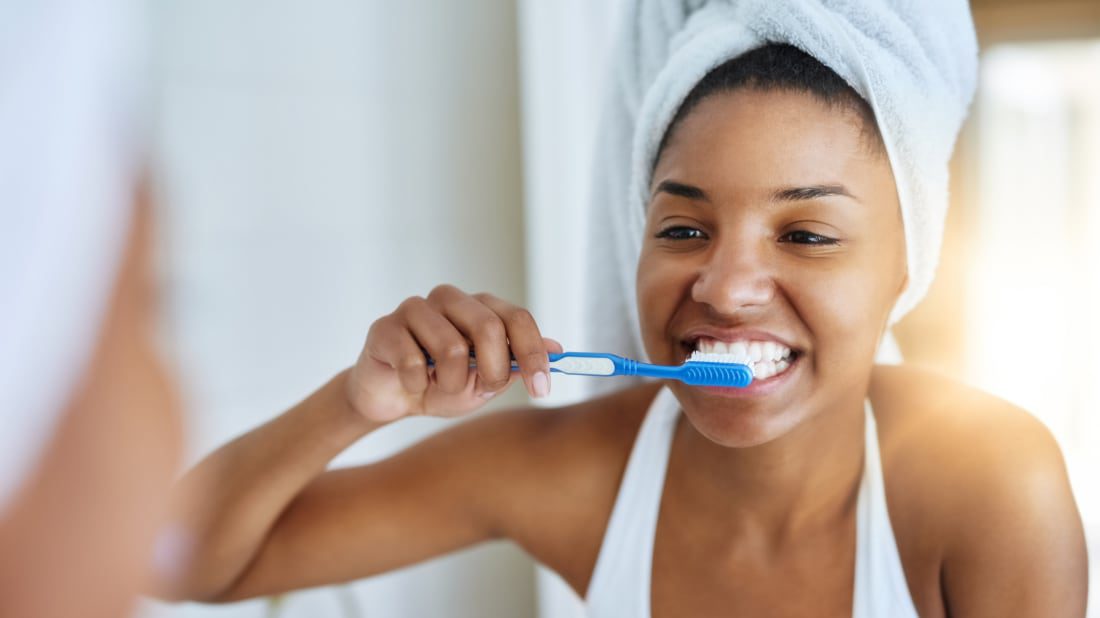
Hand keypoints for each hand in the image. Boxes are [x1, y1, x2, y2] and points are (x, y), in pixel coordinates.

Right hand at [346, 285, 562, 422]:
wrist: (392, 398)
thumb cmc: (441, 385)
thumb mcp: (486, 382)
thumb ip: (517, 364)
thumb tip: (557, 349)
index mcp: (480, 307)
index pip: (517, 319)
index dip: (533, 354)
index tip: (541, 389)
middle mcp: (450, 299)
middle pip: (488, 327)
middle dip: (493, 371)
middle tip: (482, 390)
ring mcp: (416, 309)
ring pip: (452, 347)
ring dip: (450, 382)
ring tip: (438, 386)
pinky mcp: (385, 326)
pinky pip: (413, 361)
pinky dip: (418, 384)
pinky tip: (412, 383)